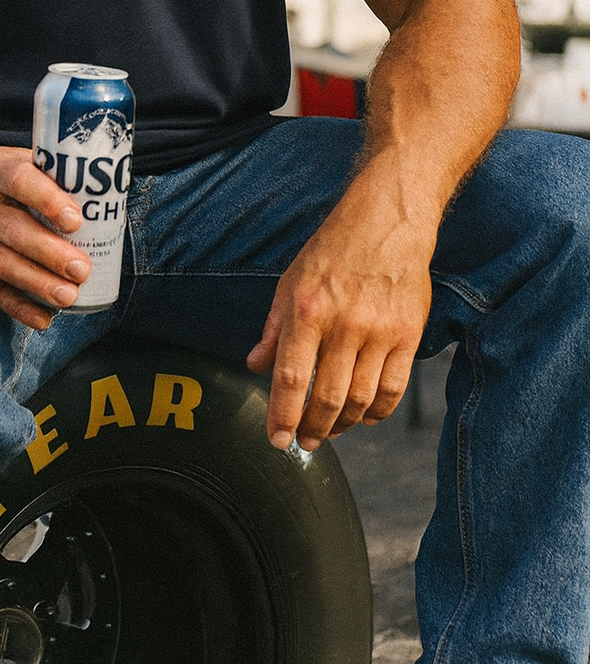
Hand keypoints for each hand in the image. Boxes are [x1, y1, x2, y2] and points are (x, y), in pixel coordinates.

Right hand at [0, 143, 91, 329]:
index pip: (20, 180)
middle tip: (82, 270)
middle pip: (12, 231)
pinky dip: (16, 306)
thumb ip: (43, 174)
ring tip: (68, 297)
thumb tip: (100, 195)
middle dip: (50, 254)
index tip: (76, 221)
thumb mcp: (4, 159)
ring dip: (36, 283)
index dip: (48, 200)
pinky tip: (42, 318)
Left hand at [245, 199, 432, 451]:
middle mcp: (343, 324)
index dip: (282, 415)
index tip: (278, 440)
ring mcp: (379, 331)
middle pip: (327, 398)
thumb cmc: (334, 250)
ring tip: (331, 429)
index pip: (291, 377)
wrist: (387, 221)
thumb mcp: (291, 281)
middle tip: (306, 441)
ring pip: (361, 401)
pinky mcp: (409, 335)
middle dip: (313, 429)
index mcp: (307, 310)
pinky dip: (378, 411)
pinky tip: (365, 414)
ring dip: (343, 424)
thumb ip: (273, 328)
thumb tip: (255, 365)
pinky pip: (393, 389)